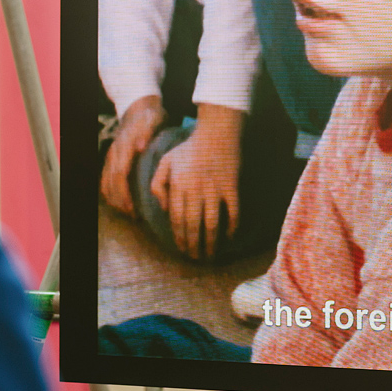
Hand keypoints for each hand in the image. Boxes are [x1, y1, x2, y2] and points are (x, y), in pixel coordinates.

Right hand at [100, 95, 164, 214]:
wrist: (138, 105)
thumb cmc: (150, 116)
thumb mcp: (154, 120)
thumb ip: (148, 132)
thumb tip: (140, 146)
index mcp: (124, 146)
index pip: (120, 174)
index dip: (124, 193)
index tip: (132, 207)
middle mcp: (115, 152)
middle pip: (111, 181)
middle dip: (119, 200)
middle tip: (132, 215)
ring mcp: (112, 154)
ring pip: (105, 180)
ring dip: (113, 197)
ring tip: (125, 211)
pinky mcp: (112, 156)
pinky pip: (105, 176)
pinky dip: (108, 190)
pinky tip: (116, 200)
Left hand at [151, 104, 244, 258]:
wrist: (216, 132)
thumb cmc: (189, 148)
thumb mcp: (166, 162)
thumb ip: (158, 185)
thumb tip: (166, 209)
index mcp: (179, 186)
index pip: (177, 219)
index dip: (180, 238)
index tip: (183, 249)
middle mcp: (196, 191)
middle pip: (194, 226)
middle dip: (194, 245)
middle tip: (196, 258)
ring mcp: (216, 190)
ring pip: (213, 223)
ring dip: (211, 242)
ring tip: (210, 254)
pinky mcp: (232, 188)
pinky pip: (233, 212)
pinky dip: (232, 226)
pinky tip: (229, 236)